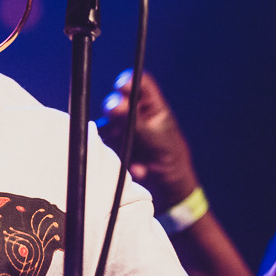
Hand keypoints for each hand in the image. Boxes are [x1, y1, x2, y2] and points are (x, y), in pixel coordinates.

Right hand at [99, 70, 199, 212]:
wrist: (168, 192)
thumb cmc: (172, 162)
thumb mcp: (156, 141)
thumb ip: (135, 122)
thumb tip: (115, 105)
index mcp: (152, 108)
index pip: (139, 84)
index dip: (128, 82)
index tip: (122, 88)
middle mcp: (135, 115)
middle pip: (117, 101)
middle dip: (116, 109)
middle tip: (115, 114)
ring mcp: (122, 131)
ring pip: (107, 123)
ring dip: (116, 136)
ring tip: (134, 153)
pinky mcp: (112, 147)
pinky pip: (103, 144)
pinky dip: (113, 153)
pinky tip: (132, 164)